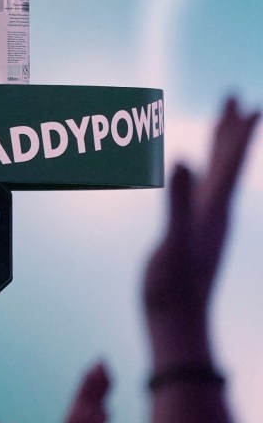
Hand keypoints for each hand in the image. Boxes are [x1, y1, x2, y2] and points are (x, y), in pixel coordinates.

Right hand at [141, 95, 256, 360]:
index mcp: (213, 210)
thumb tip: (181, 158)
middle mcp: (215, 212)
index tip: (249, 102)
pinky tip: (194, 170)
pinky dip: (200, 172)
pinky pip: (200, 191)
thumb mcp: (173, 243)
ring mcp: (206, 223)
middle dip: (230, 128)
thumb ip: (178, 200)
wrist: (179, 325)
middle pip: (228, 162)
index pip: (229, 163)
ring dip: (218, 146)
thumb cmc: (173, 288)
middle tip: (234, 96)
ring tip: (220, 122)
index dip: (238, 133)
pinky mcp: (194, 233)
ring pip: (216, 174)